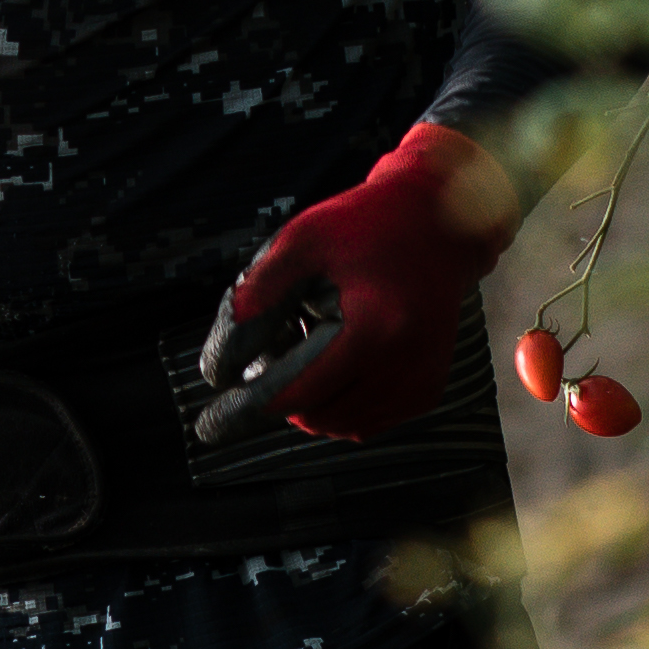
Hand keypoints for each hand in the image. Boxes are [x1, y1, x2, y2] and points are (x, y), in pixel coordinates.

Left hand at [208, 120, 518, 445]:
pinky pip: (365, 421)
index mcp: (377, 330)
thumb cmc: (363, 227)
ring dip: (310, 401)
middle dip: (281, 395)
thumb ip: (258, 296)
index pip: (298, 393)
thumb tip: (222, 365)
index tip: (210, 423)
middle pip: (315, 417)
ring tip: (307, 343)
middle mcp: (406, 367)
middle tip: (273, 346)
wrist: (438, 224)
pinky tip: (335, 357)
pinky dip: (338, 402)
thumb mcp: (301, 242)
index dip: (248, 406)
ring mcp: (421, 384)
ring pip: (339, 425)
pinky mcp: (427, 391)